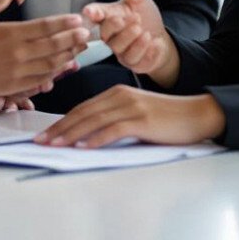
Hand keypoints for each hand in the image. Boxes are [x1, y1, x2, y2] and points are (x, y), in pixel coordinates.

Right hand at [0, 0, 88, 99]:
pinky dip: (53, 74)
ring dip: (67, 57)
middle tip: (87, 34)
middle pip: (53, 46)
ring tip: (79, 50)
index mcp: (10, 33)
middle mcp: (16, 54)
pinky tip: (61, 68)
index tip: (78, 18)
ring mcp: (15, 72)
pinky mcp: (11, 87)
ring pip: (50, 65)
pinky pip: (39, 81)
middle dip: (73, 39)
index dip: (64, 22)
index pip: (45, 26)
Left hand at [32, 85, 224, 148]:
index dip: (61, 121)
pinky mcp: (142, 119)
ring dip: (71, 134)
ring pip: (93, 120)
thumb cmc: (166, 118)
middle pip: (83, 113)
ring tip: (55, 145)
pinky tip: (84, 147)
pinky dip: (97, 138)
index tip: (45, 134)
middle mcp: (120, 96)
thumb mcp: (136, 114)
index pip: (82, 108)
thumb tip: (88, 137)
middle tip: (41, 142)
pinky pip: (114, 129)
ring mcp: (131, 106)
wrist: (197, 113)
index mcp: (116, 93)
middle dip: (59, 128)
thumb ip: (114, 119)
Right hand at [82, 0, 178, 83]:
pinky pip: (133, 58)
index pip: (96, 14)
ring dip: (130, 37)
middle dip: (115, 25)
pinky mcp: (130, 62)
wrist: (162, 38)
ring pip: (117, 46)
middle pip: (104, 32)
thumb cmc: (146, 17)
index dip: (92, 13)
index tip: (89, 11)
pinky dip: (143, 48)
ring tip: (142, 29)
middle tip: (128, 18)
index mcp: (109, 16)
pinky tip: (151, 41)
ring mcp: (119, 50)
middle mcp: (110, 34)